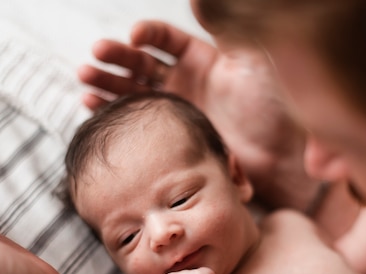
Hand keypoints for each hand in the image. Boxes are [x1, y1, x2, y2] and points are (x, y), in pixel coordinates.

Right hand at [79, 20, 320, 209]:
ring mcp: (177, 110)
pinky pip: (138, 122)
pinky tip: (94, 109)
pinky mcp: (172, 136)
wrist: (281, 156)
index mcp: (202, 58)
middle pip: (141, 63)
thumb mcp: (251, 59)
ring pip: (133, 92)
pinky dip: (115, 114)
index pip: (165, 39)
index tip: (135, 36)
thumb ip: (224, 25)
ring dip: (107, 85)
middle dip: (116, 59)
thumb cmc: (273, 105)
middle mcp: (185, 82)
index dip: (148, 34)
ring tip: (84, 81)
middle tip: (94, 57)